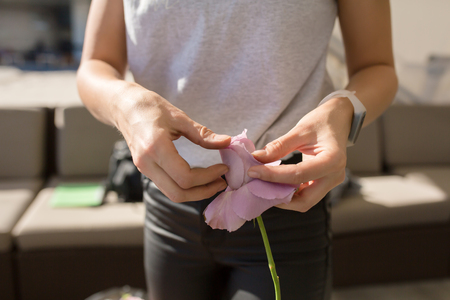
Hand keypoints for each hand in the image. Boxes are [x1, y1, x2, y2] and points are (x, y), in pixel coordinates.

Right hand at [116, 88, 230, 202]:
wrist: (122, 105)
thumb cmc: (149, 106)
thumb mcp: (179, 117)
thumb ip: (203, 134)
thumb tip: (227, 142)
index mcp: (156, 148)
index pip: (185, 177)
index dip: (208, 177)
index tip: (223, 168)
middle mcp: (147, 163)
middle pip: (178, 193)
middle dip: (203, 192)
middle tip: (222, 182)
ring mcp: (144, 168)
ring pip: (172, 194)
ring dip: (195, 193)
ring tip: (214, 182)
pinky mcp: (145, 169)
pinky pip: (167, 186)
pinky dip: (185, 187)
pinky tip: (199, 177)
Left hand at [247, 96, 353, 211]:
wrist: (339, 119)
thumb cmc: (323, 121)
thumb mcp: (301, 129)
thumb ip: (279, 146)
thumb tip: (256, 158)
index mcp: (333, 160)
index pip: (299, 175)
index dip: (273, 176)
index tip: (253, 172)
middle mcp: (334, 176)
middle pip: (305, 200)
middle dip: (279, 196)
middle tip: (257, 186)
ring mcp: (330, 182)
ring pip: (305, 201)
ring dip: (283, 197)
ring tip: (262, 185)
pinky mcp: (323, 183)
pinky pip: (305, 194)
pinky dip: (289, 192)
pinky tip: (273, 184)